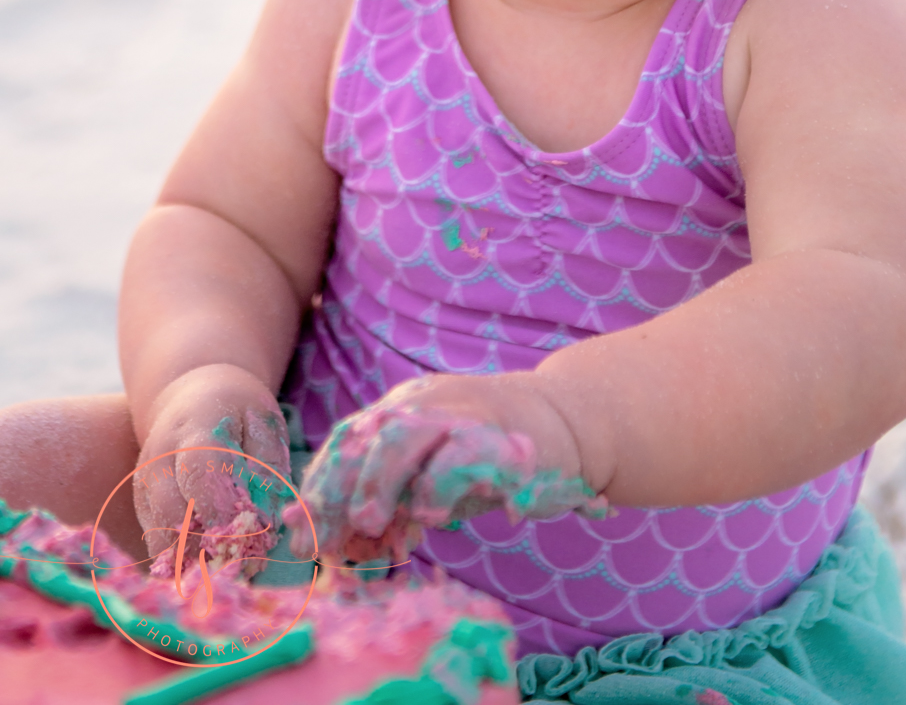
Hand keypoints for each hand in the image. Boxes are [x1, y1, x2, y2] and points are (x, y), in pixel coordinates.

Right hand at [133, 364, 291, 579]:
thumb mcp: (264, 421)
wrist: (191, 394)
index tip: (248, 535)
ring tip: (226, 575)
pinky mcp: (142, 502)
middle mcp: (160, 457)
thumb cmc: (237, 410)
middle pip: (174, 512)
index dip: (222, 509)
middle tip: (240, 569)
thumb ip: (268, 465)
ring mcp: (145, 482)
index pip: (200, 473)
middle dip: (207, 546)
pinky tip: (208, 569)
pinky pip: (155, 541)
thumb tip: (268, 515)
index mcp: (196, 428)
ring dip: (193, 561)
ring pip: (160, 534)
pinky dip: (181, 560)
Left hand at [284, 373, 606, 567]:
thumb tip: (338, 551)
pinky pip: (466, 453)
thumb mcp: (427, 481)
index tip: (295, 534)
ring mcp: (462, 412)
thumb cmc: (482, 456)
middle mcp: (424, 403)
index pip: (345, 442)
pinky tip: (432, 515)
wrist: (560, 420)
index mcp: (398, 410)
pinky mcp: (501, 435)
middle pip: (367, 435)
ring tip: (373, 525)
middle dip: (339, 489)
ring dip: (383, 480)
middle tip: (326, 540)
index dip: (317, 488)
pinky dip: (443, 482)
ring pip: (408, 432)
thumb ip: (389, 507)